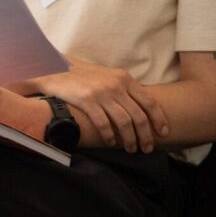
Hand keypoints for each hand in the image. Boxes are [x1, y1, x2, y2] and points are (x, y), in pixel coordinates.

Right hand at [31, 60, 169, 153]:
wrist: (52, 67)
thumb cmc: (82, 75)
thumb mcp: (107, 76)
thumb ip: (123, 89)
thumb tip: (140, 109)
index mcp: (124, 78)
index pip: (150, 102)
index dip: (159, 120)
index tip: (163, 133)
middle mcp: (116, 85)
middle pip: (139, 116)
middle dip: (146, 136)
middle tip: (146, 148)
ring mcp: (101, 93)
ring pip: (124, 123)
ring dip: (130, 140)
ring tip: (130, 149)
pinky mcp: (86, 100)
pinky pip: (104, 124)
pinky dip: (110, 136)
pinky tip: (111, 142)